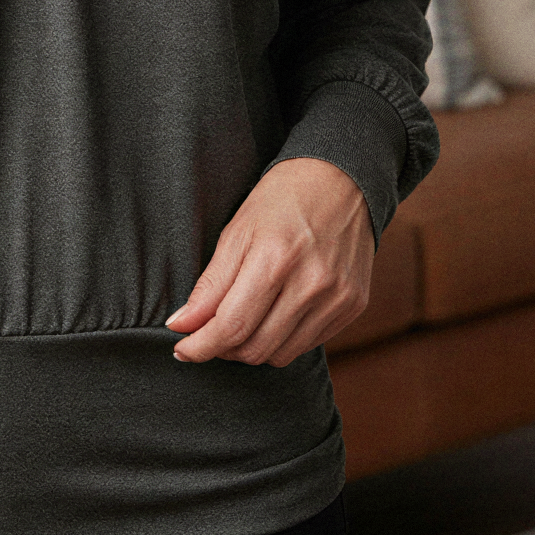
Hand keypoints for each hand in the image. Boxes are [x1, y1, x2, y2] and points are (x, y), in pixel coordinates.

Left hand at [164, 156, 373, 366]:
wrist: (341, 180)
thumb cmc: (281, 200)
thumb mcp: (236, 232)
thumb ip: (210, 285)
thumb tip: (181, 325)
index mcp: (276, 258)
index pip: (232, 326)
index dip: (201, 346)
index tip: (182, 349)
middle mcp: (313, 283)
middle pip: (256, 348)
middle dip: (223, 349)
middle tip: (208, 334)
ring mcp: (338, 297)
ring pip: (281, 354)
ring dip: (252, 348)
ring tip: (239, 324)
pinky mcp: (353, 305)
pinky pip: (308, 344)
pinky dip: (282, 339)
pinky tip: (272, 316)